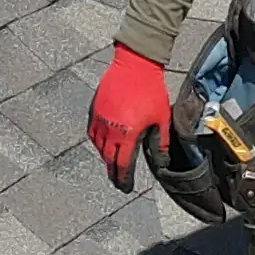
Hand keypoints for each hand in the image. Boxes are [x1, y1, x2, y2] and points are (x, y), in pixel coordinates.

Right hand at [87, 47, 174, 186]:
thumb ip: (160, 143)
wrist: (135, 66)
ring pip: (98, 147)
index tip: (125, 188)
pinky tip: (103, 144)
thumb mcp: (161, 119)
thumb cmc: (151, 91)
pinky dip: (97, 142)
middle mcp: (110, 130)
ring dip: (105, 157)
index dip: (124, 179)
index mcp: (127, 135)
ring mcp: (99, 120)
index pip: (123, 164)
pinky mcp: (94, 110)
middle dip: (113, 173)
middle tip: (117, 181)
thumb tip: (162, 164)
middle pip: (108, 159)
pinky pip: (92, 132)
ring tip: (112, 163)